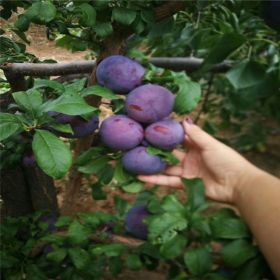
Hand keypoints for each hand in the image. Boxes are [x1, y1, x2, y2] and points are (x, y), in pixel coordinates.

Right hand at [138, 119, 257, 203]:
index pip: (178, 138)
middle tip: (138, 144)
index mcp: (196, 146)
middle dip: (156, 149)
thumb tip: (183, 120)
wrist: (237, 185)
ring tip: (135, 161)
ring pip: (165, 167)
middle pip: (169, 153)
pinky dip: (154, 179)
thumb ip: (196, 134)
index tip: (151, 128)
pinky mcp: (184, 184)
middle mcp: (189, 158)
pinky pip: (167, 181)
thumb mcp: (210, 144)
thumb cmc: (226, 160)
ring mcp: (186, 171)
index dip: (166, 134)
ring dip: (152, 165)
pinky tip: (140, 176)